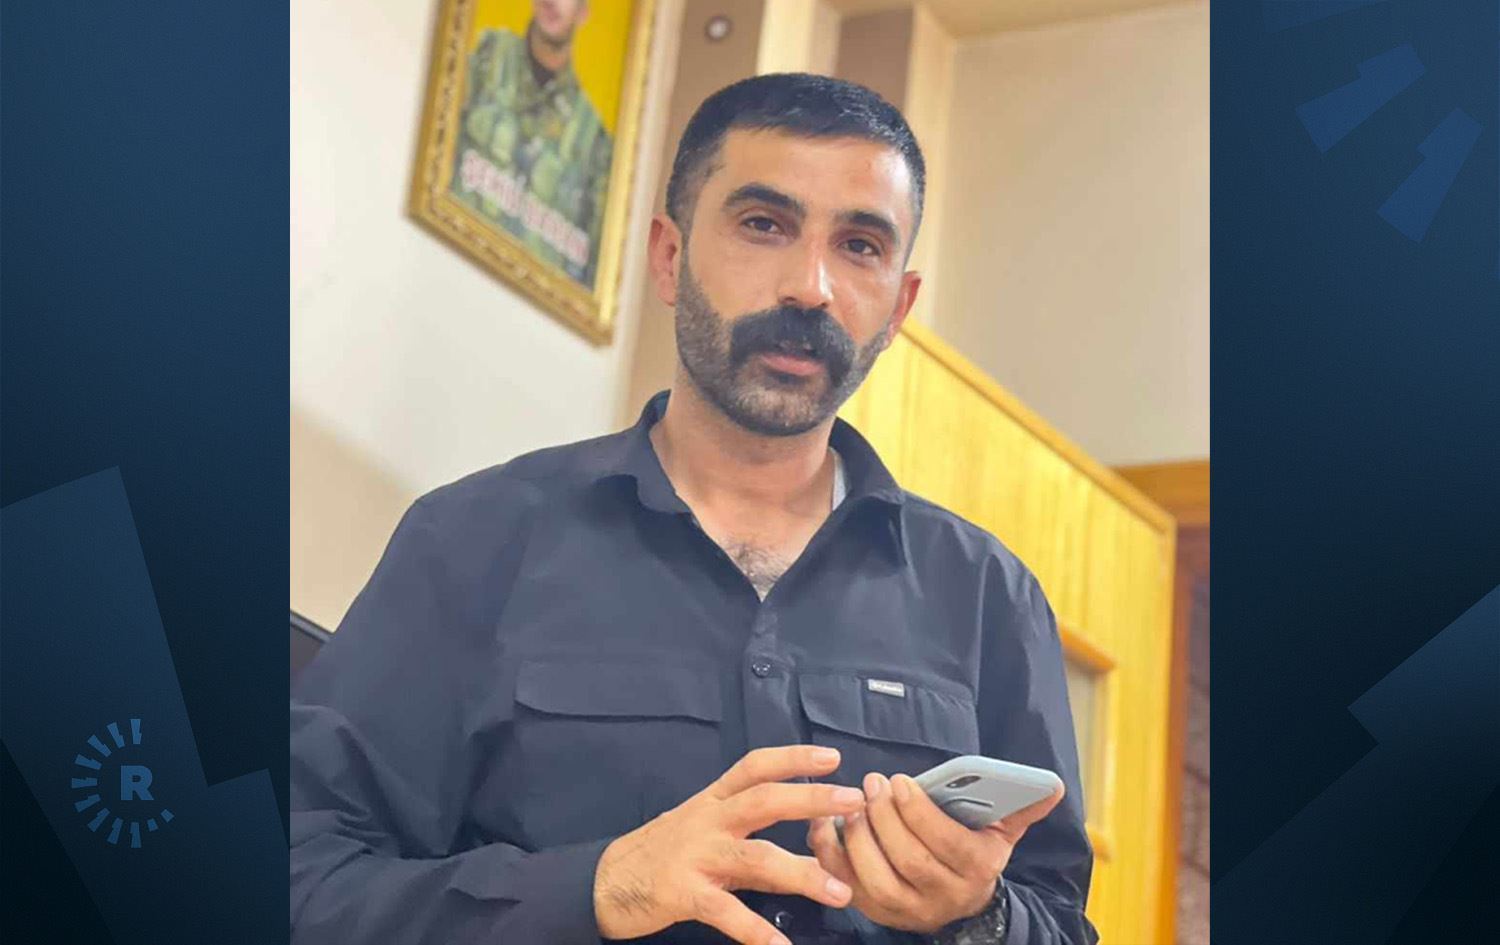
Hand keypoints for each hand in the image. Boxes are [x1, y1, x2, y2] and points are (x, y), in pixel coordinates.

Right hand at [593, 745, 865, 943]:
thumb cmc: (663, 854)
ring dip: (802, 874)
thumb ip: (752, 836)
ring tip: (840, 892)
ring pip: (756, 857)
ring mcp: (696, 856)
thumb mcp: (705, 832)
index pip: (755, 767)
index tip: (832, 757)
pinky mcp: (684, 893)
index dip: (793, 759)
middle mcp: (708, 820)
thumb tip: (811, 842)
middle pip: (764, 800)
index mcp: (713, 800)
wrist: (605, 883)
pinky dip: (757, 931)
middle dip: (811, 800)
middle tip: (854, 802)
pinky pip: (727, 912)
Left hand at [806, 771, 1062, 933]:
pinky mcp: (876, 912)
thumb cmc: (975, 853)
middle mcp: (943, 897)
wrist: (961, 906)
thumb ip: (1020, 807)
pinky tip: (827, 825)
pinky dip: (831, 856)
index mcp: (976, 870)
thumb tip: (1053, 785)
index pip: (946, 844)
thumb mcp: (1001, 832)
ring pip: (876, 879)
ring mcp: (907, 910)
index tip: (901, 780)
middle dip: (885, 819)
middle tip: (872, 783)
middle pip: (908, 860)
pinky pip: (846, 887)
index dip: (919, 813)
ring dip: (858, 838)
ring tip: (852, 804)